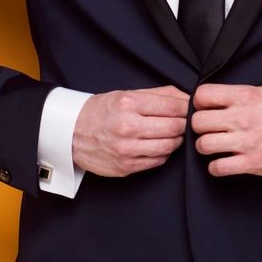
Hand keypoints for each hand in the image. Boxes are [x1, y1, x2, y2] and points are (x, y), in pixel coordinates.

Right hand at [72, 85, 190, 177]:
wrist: (70, 133)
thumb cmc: (101, 111)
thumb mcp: (126, 94)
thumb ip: (159, 94)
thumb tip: (187, 96)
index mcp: (129, 104)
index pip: (172, 106)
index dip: (187, 108)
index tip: (191, 108)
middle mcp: (128, 127)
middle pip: (174, 127)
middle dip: (185, 124)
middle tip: (187, 122)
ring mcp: (127, 149)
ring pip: (169, 146)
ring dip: (178, 140)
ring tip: (174, 133)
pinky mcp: (126, 167)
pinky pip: (158, 161)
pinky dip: (164, 152)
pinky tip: (159, 145)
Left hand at [190, 83, 261, 177]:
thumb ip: (242, 95)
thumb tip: (219, 98)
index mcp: (246, 96)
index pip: (203, 95)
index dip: (199, 102)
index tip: (204, 108)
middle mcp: (244, 117)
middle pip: (197, 121)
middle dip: (199, 127)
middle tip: (208, 130)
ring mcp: (248, 142)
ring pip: (203, 145)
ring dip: (205, 147)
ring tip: (214, 147)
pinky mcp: (254, 163)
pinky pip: (218, 167)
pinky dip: (216, 167)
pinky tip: (223, 163)